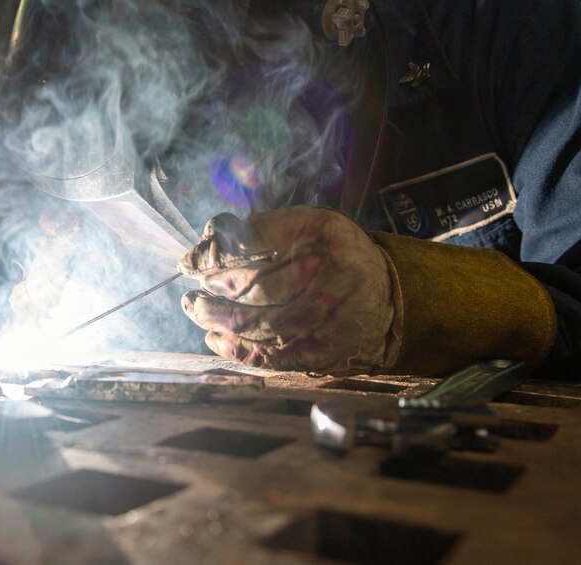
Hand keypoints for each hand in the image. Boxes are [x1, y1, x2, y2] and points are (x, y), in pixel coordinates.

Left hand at [178, 206, 399, 373]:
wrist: (388, 301)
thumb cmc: (337, 257)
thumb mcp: (311, 225)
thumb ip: (264, 227)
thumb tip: (212, 235)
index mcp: (323, 239)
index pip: (256, 243)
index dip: (217, 254)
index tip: (192, 260)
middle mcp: (327, 279)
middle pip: (256, 288)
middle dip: (214, 288)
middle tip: (194, 287)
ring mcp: (324, 322)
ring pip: (258, 324)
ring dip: (217, 319)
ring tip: (195, 309)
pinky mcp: (320, 354)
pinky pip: (270, 355)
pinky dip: (236, 348)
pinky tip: (214, 338)